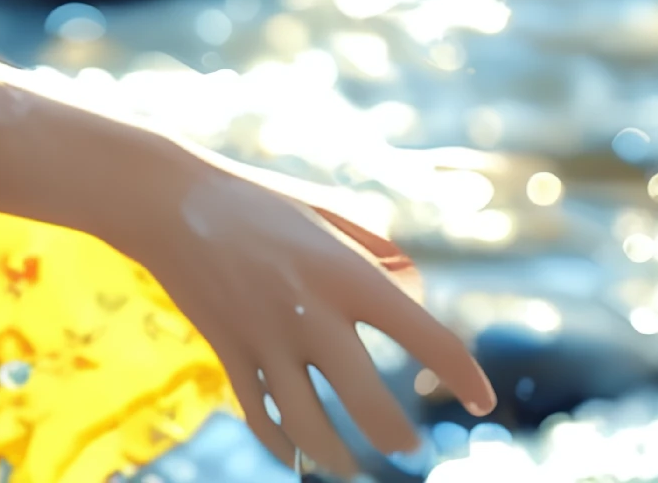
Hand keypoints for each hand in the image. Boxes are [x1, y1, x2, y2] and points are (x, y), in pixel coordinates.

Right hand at [117, 142, 493, 475]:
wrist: (173, 201)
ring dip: (337, 457)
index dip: (461, 374)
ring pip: (310, 427)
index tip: (483, 402)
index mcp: (344, 271)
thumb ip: (375, 253)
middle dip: (396, 434)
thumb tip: (410, 292)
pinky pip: (262, 417)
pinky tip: (296, 452)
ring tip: (351, 466)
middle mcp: (309, 311)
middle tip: (410, 445)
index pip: (420, 334)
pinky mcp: (229, 354)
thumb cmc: (262, 202)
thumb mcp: (328, 214)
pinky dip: (282, 443)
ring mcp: (265, 339)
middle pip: (368, 401)